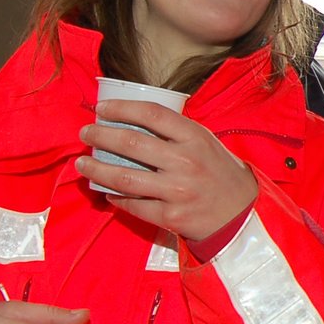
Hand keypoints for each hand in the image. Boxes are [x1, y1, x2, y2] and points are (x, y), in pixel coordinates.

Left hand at [76, 101, 257, 240]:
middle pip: (130, 142)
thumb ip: (176, 133)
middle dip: (100, 135)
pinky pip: (132, 204)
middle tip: (86, 133)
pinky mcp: (170, 216)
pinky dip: (114, 197)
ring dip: (96, 168)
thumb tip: (133, 121)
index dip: (121, 108)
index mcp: (195, 138)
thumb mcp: (206, 143)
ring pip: (124, 178)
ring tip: (83, 163)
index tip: (101, 108)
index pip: (151, 114)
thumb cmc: (220, 174)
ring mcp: (177, 190)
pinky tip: (106, 190)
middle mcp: (185, 162)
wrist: (241, 215)